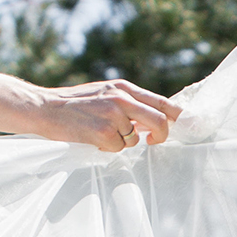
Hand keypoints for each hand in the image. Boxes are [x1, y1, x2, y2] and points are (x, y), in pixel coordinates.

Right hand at [27, 80, 183, 151]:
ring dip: (122, 142)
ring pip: (134, 138)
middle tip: (150, 141)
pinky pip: (118, 148)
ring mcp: (112, 114)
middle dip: (160, 136)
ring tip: (101, 132)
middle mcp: (122, 98)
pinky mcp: (102, 131)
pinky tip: (92, 138)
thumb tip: (157, 120)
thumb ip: (130, 104)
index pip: (163, 102)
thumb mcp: (106, 94)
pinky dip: (107, 148)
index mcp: (125, 88)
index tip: (191, 127)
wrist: (45, 108)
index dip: (180, 117)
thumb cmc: (76, 105)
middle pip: (160, 121)